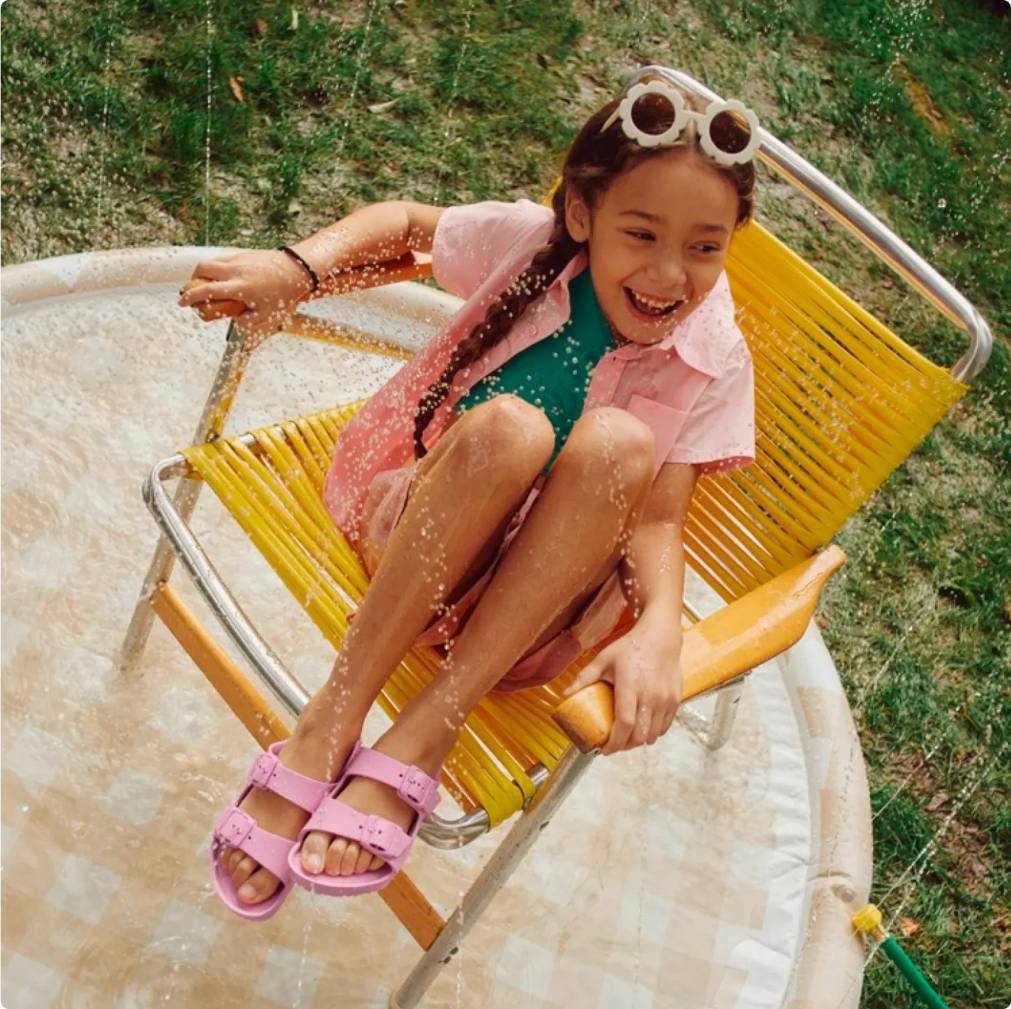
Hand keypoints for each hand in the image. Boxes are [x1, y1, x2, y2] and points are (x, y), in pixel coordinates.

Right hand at [176, 249, 313, 348]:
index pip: (208, 291)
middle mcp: (236, 271)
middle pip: (202, 270)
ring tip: (204, 284)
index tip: (183, 302)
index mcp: (240, 288)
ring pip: (210, 262)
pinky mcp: (242, 253)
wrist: (297, 271)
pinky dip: (215, 266)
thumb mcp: (268, 315)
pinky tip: (220, 276)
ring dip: (201, 273)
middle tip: (192, 291)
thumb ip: (248, 322)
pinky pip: (221, 258)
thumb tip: (236, 322)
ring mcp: (238, 260)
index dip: (192, 297)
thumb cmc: (284, 293)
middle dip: (192, 281)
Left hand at [562, 614, 682, 754]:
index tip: (604, 749)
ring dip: (638, 741)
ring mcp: (665, 699)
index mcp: (630, 685)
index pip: (624, 723)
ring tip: (627, 737)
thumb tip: (565, 695)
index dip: (614, 742)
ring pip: (652, 734)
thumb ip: (585, 678)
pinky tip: (642, 727)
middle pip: (639, 735)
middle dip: (624, 746)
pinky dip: (652, 733)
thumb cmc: (631, 647)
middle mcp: (650, 695)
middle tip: (613, 745)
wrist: (661, 637)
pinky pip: (664, 727)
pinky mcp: (675, 700)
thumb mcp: (604, 659)